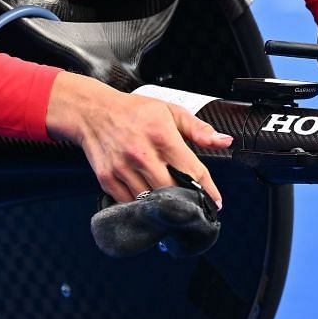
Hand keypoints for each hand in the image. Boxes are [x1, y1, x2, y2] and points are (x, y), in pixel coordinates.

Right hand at [45, 73, 230, 207]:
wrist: (93, 112)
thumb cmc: (134, 112)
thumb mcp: (170, 112)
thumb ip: (199, 129)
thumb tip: (225, 141)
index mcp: (162, 136)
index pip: (191, 170)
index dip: (207, 190)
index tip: (215, 202)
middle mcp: (142, 154)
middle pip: (172, 191)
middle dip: (186, 201)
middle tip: (195, 206)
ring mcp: (122, 168)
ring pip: (150, 201)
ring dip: (164, 207)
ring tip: (174, 206)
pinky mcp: (107, 179)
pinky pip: (129, 203)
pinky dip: (141, 206)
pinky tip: (149, 202)